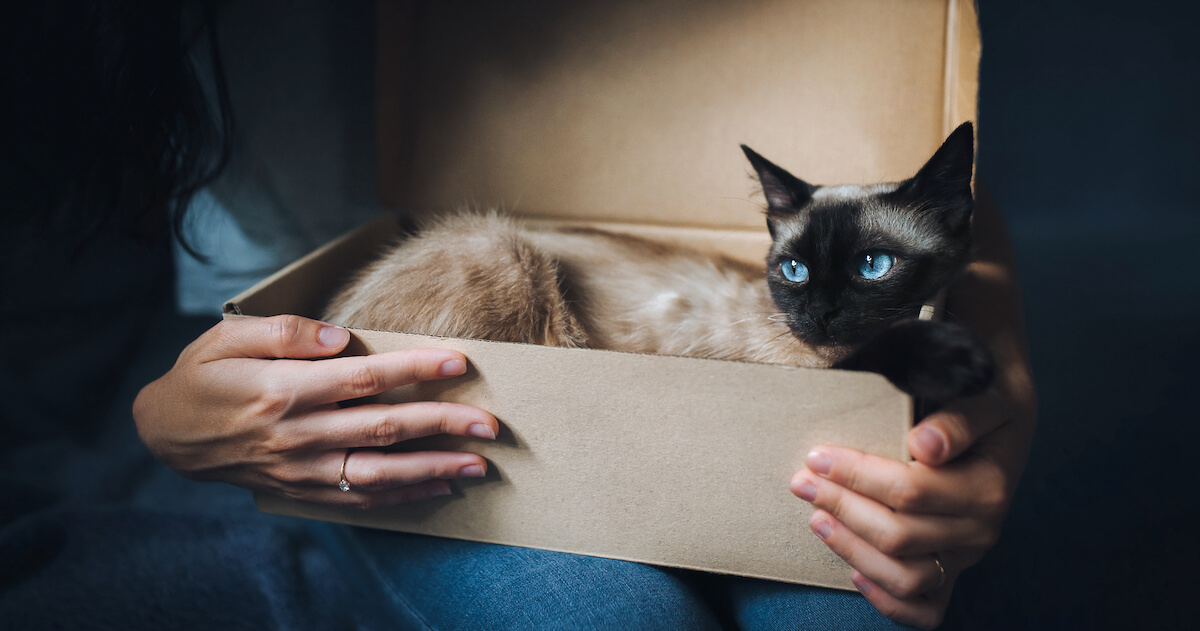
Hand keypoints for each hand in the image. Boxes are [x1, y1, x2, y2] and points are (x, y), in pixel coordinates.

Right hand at [133, 314, 498, 507]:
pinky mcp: (303, 490)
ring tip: (478, 465)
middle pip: (383, 429)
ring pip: (379, 472)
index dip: (414, 371)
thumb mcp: (227, 337)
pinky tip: (440, 488)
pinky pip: (361, 498)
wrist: (166, 435)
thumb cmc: (203, 376)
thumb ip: (285, 331)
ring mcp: (302, 469)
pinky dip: (404, 496)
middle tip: (489, 424)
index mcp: (283, 389)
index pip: (364, 379)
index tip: (458, 363)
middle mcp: (298, 434)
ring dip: (433, 469)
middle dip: (442, 425)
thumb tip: (338, 336)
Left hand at [791, 384, 1031, 627]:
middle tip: (802, 482)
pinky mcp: (953, 574)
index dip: (858, 475)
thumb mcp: (986, 399)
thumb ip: (959, 419)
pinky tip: (853, 575)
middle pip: (899, 535)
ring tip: (815, 519)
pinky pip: (925, 610)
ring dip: (853, 551)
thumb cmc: (988, 408)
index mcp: (986, 490)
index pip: (910, 490)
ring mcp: (965, 559)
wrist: (1006, 428)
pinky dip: (888, 603)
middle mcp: (979, 532)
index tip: (817, 456)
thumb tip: (924, 444)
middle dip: (842, 508)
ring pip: (906, 578)